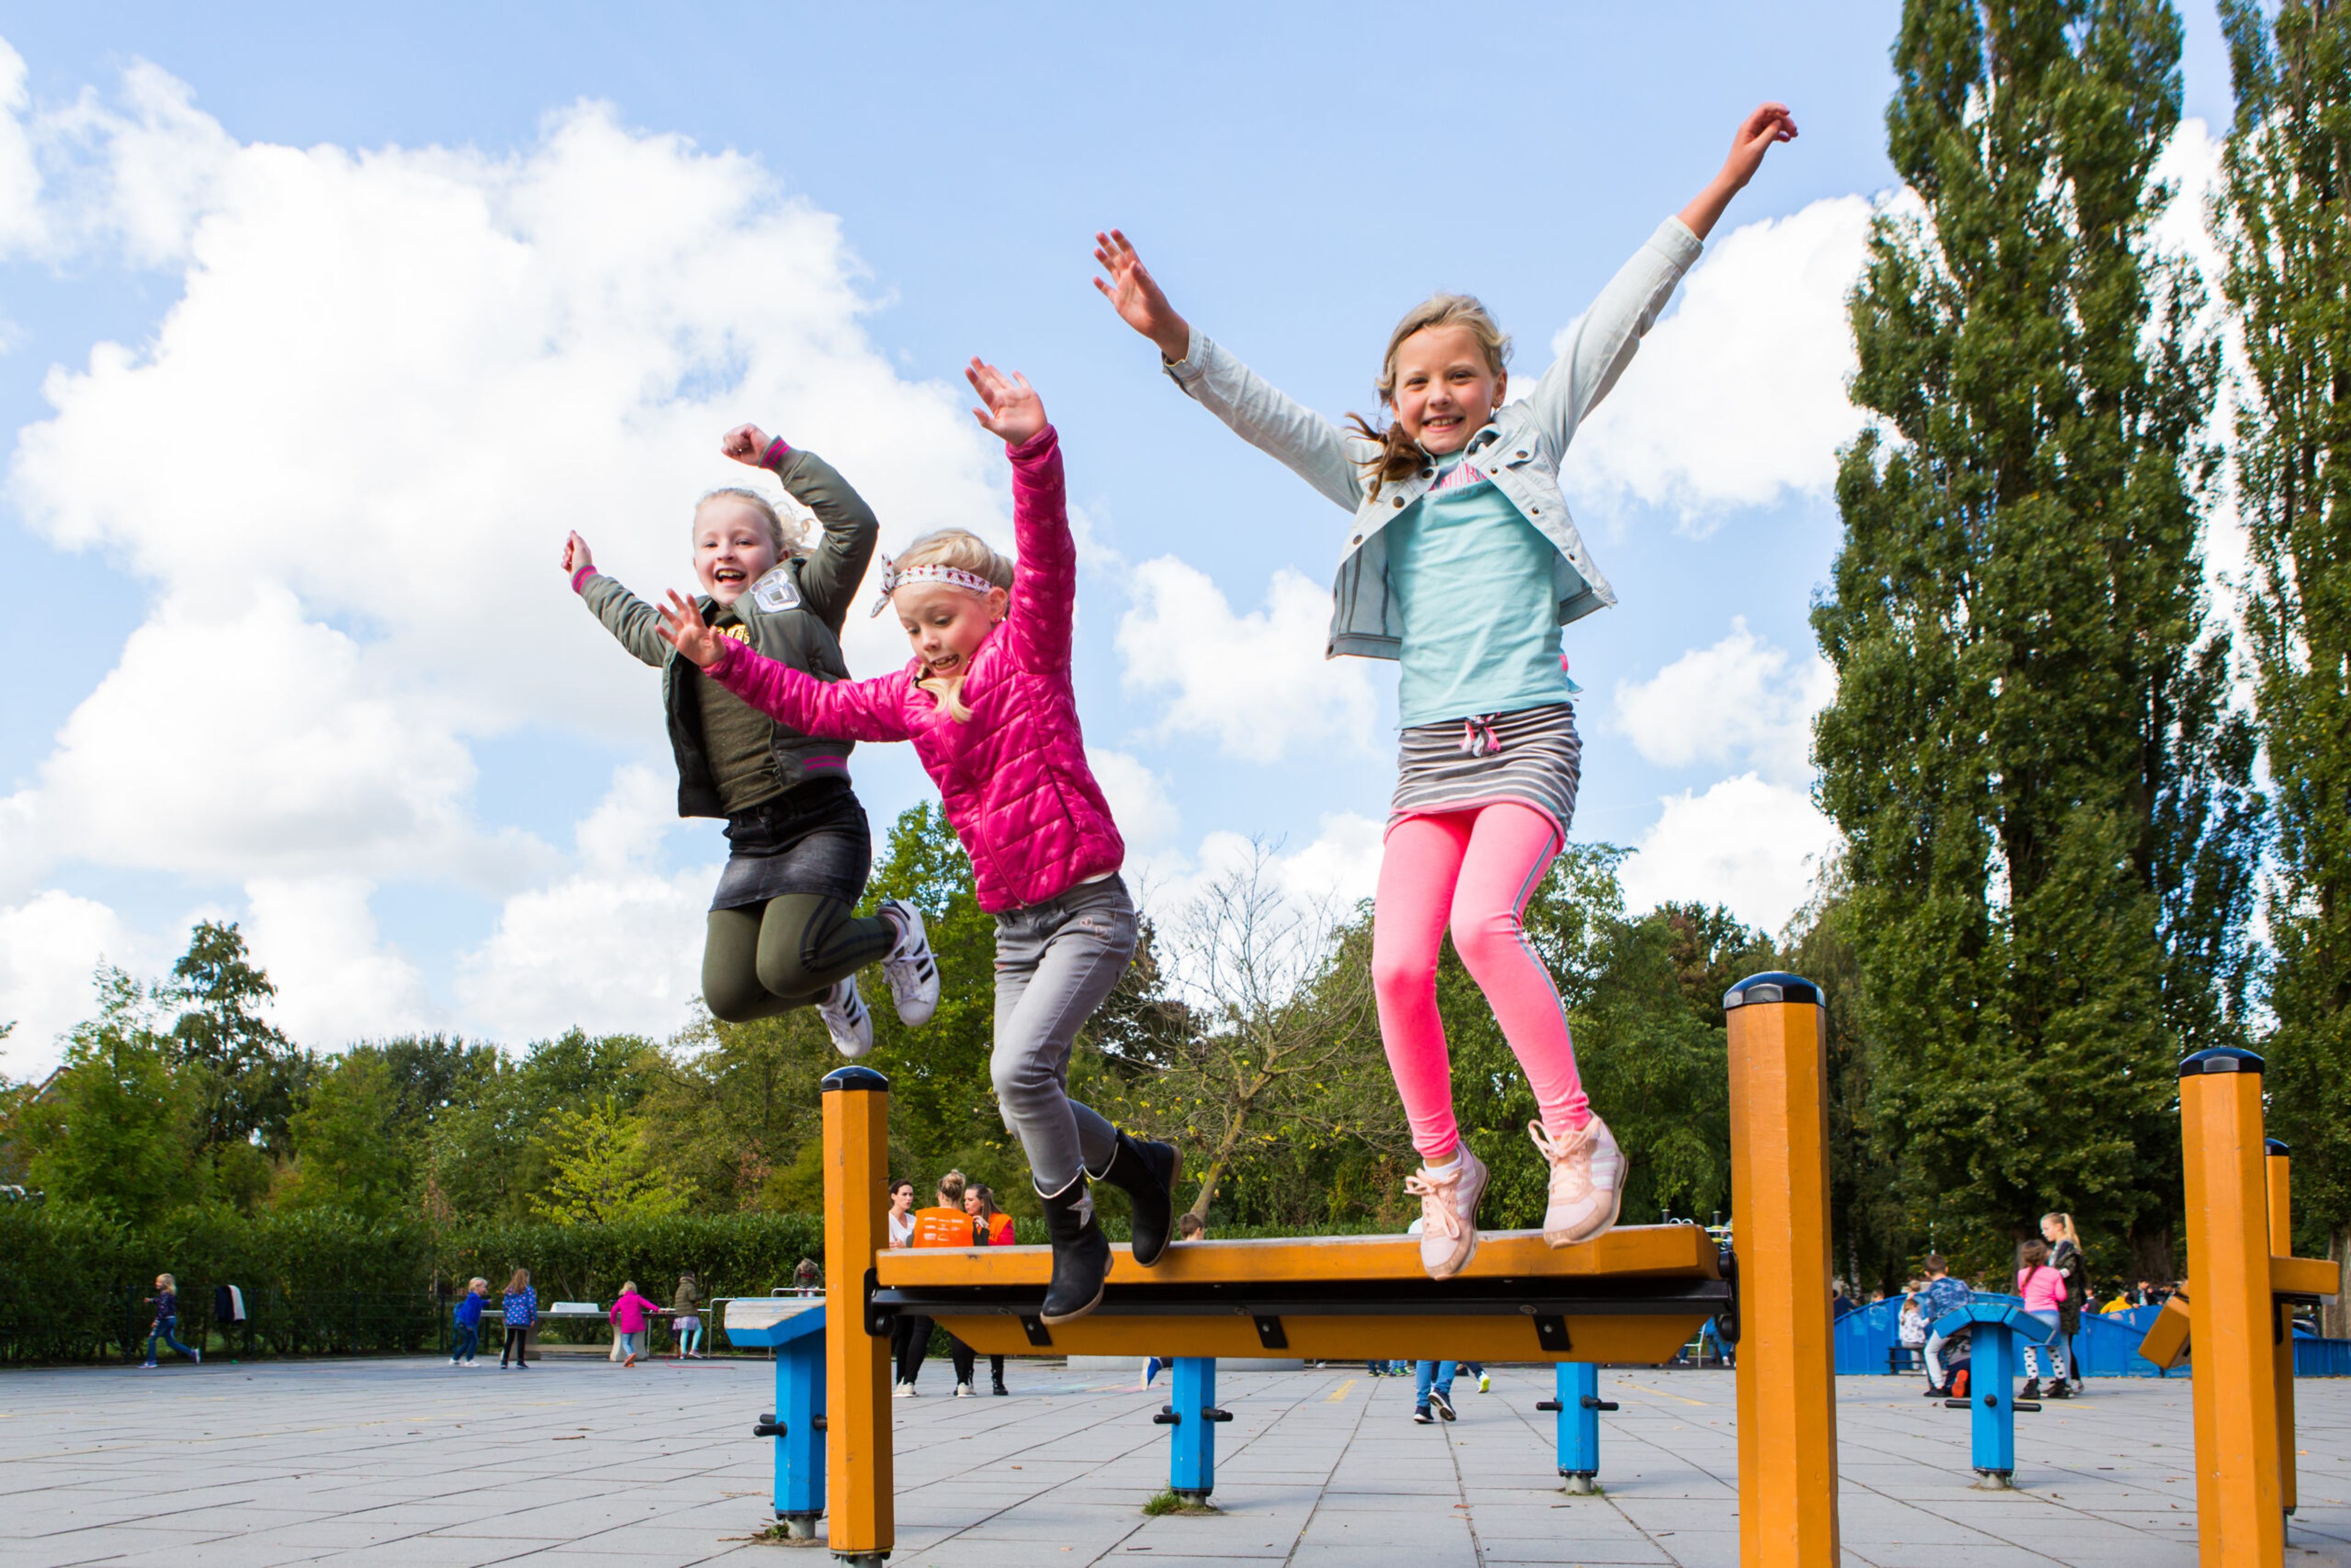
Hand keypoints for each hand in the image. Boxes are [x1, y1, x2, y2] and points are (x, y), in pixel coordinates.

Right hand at [562, 531, 593, 575]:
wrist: (581, 576)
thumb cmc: (582, 561)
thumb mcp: (580, 547)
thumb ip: (576, 539)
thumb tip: (572, 531)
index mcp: (584, 549)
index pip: (575, 540)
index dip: (570, 540)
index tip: (569, 543)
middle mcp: (580, 555)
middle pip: (568, 547)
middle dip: (567, 550)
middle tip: (570, 554)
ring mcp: (575, 562)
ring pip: (565, 555)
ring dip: (565, 557)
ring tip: (569, 561)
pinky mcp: (571, 568)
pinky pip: (564, 563)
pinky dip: (564, 564)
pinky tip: (566, 566)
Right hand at [656, 589, 727, 667]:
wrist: (711, 661)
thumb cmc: (717, 651)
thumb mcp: (718, 646)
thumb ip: (715, 637)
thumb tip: (714, 628)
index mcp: (700, 627)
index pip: (695, 613)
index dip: (692, 604)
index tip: (688, 594)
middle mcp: (691, 628)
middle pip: (682, 611)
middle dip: (676, 600)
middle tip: (669, 590)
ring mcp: (684, 635)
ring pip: (674, 621)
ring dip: (666, 613)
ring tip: (658, 603)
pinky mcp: (680, 644)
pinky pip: (670, 637)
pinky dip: (664, 633)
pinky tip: (656, 626)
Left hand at [721, 423, 772, 464]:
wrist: (767, 457)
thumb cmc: (757, 457)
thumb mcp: (740, 457)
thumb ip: (731, 453)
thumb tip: (722, 448)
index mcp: (740, 437)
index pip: (726, 439)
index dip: (729, 447)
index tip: (738, 452)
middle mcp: (742, 430)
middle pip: (726, 436)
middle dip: (732, 446)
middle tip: (741, 449)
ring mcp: (745, 428)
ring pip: (730, 435)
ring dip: (737, 444)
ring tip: (746, 446)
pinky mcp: (749, 427)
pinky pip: (737, 434)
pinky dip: (741, 441)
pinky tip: (748, 443)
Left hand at [965, 358, 1046, 444]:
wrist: (1034, 438)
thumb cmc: (1015, 435)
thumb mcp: (999, 429)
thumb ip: (986, 421)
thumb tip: (973, 409)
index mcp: (996, 404)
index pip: (982, 389)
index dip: (974, 379)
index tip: (967, 368)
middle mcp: (1004, 398)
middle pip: (990, 381)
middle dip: (982, 370)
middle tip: (973, 358)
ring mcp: (1016, 395)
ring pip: (1003, 380)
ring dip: (995, 372)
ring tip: (986, 365)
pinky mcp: (1029, 394)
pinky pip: (1023, 383)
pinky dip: (1019, 377)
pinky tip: (1014, 372)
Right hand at [1092, 229, 1191, 362]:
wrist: (1158, 325)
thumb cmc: (1159, 307)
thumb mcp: (1151, 292)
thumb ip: (1142, 278)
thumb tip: (1133, 264)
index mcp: (1138, 272)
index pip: (1128, 252)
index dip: (1121, 241)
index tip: (1113, 231)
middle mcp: (1130, 278)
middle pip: (1117, 258)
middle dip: (1108, 246)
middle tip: (1098, 234)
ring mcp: (1124, 289)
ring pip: (1111, 270)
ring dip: (1104, 260)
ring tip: (1096, 249)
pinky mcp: (1119, 302)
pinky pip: (1107, 291)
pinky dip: (1101, 285)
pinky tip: (1095, 278)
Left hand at [1721, 102, 1796, 189]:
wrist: (1733, 178)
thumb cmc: (1742, 165)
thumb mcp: (1757, 149)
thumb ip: (1769, 134)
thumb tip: (1779, 121)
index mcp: (1748, 126)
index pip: (1764, 109)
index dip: (1777, 107)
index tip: (1789, 113)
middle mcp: (1750, 127)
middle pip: (1771, 116)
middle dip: (1784, 120)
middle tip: (1795, 131)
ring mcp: (1754, 133)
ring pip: (1772, 124)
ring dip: (1784, 127)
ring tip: (1794, 135)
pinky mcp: (1757, 141)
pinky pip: (1770, 133)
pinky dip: (1780, 134)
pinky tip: (1787, 139)